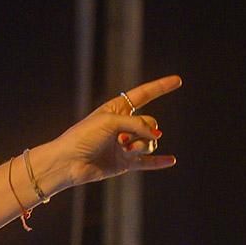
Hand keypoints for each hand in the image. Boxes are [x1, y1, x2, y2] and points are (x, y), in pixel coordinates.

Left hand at [46, 75, 181, 188]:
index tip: (178, 80)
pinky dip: (159, 161)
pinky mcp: (124, 164)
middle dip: (144, 129)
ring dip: (142, 146)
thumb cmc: (83, 136)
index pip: (143, 95)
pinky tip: (171, 160)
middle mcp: (122, 127)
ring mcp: (124, 146)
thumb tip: (156, 137)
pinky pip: (147, 162)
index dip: (160, 87)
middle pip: (150, 122)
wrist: (68, 163)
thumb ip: (137, 125)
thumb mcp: (111, 121)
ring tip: (125, 150)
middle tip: (123, 139)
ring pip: (150, 142)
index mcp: (116, 110)